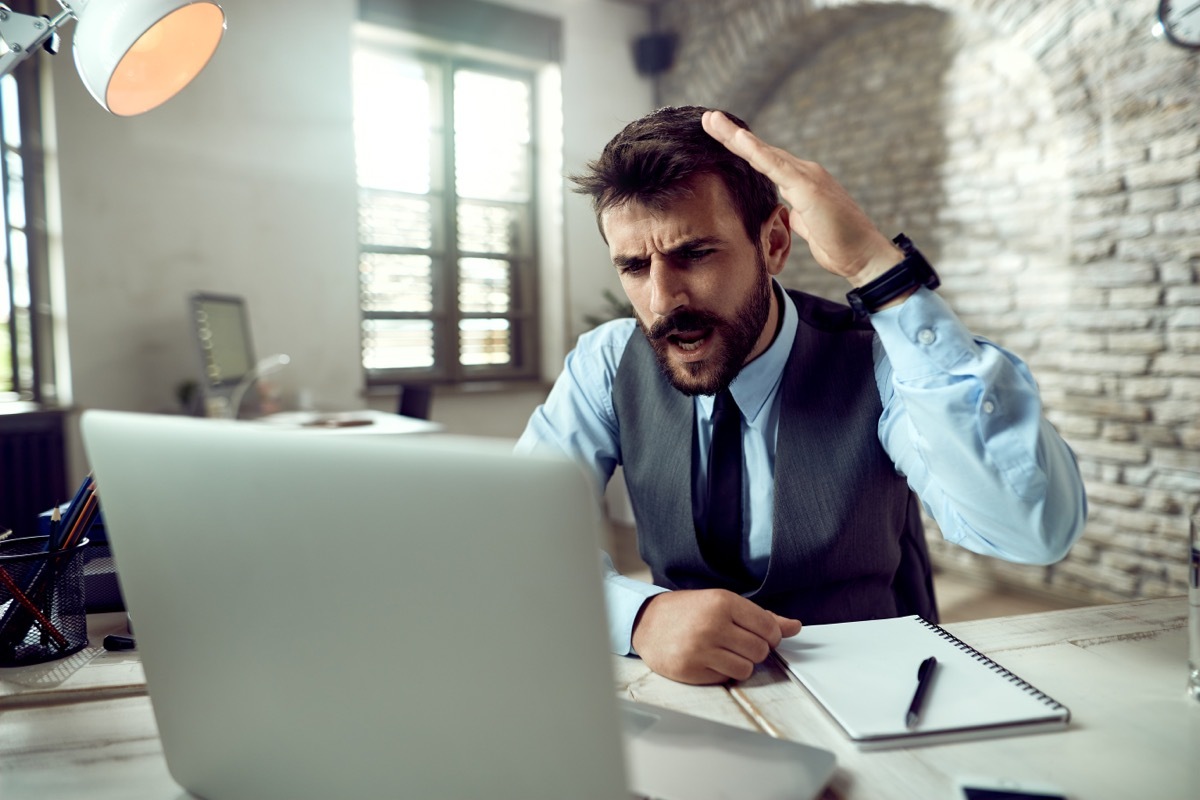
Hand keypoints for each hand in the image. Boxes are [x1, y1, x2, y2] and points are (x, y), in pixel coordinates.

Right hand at [631, 589, 801, 684]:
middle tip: (737, 643)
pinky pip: (725, 678)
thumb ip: (761, 616)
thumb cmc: (689, 611)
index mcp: (723, 602)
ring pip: (746, 668)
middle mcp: (712, 624)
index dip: (770, 636)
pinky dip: (721, 672)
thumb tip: (795, 627)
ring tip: (722, 651)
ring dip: (739, 663)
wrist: (647, 621)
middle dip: (754, 650)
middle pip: (760, 650)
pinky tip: (708, 659)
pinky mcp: (690, 669)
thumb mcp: (723, 603)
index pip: (769, 627)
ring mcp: (700, 648)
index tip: (760, 635)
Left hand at [702, 110, 902, 286]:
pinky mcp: (808, 187)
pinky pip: (776, 166)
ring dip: (736, 136)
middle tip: (708, 118)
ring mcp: (808, 177)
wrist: (863, 256)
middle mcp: (805, 173)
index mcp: (802, 183)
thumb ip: (796, 215)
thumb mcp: (809, 229)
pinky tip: (737, 139)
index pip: (767, 162)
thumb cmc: (839, 246)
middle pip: (762, 151)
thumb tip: (787, 213)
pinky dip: (755, 151)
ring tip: (712, 120)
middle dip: (733, 135)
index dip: (743, 149)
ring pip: (764, 153)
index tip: (720, 136)